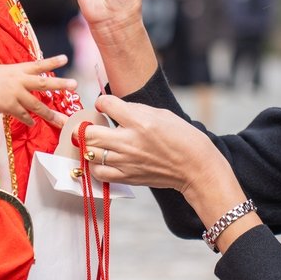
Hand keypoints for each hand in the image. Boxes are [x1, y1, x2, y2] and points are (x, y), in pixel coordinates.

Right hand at [0, 56, 76, 127]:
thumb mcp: (1, 73)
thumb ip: (15, 78)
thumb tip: (26, 85)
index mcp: (17, 70)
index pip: (38, 64)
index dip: (52, 62)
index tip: (65, 58)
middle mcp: (19, 80)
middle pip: (44, 83)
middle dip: (61, 84)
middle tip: (75, 84)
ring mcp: (14, 93)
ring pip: (37, 106)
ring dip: (51, 115)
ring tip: (63, 121)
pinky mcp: (8, 106)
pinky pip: (23, 115)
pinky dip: (28, 120)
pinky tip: (32, 124)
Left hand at [83, 94, 261, 251]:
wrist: (195, 166)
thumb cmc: (181, 136)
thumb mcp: (161, 113)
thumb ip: (135, 110)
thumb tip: (113, 108)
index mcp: (140, 121)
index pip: (106, 104)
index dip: (102, 102)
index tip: (105, 105)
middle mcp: (129, 141)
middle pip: (89, 132)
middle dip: (85, 126)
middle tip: (91, 124)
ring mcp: (126, 161)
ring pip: (89, 153)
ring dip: (89, 145)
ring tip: (96, 142)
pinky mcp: (127, 177)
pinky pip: (98, 172)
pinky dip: (95, 165)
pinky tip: (103, 159)